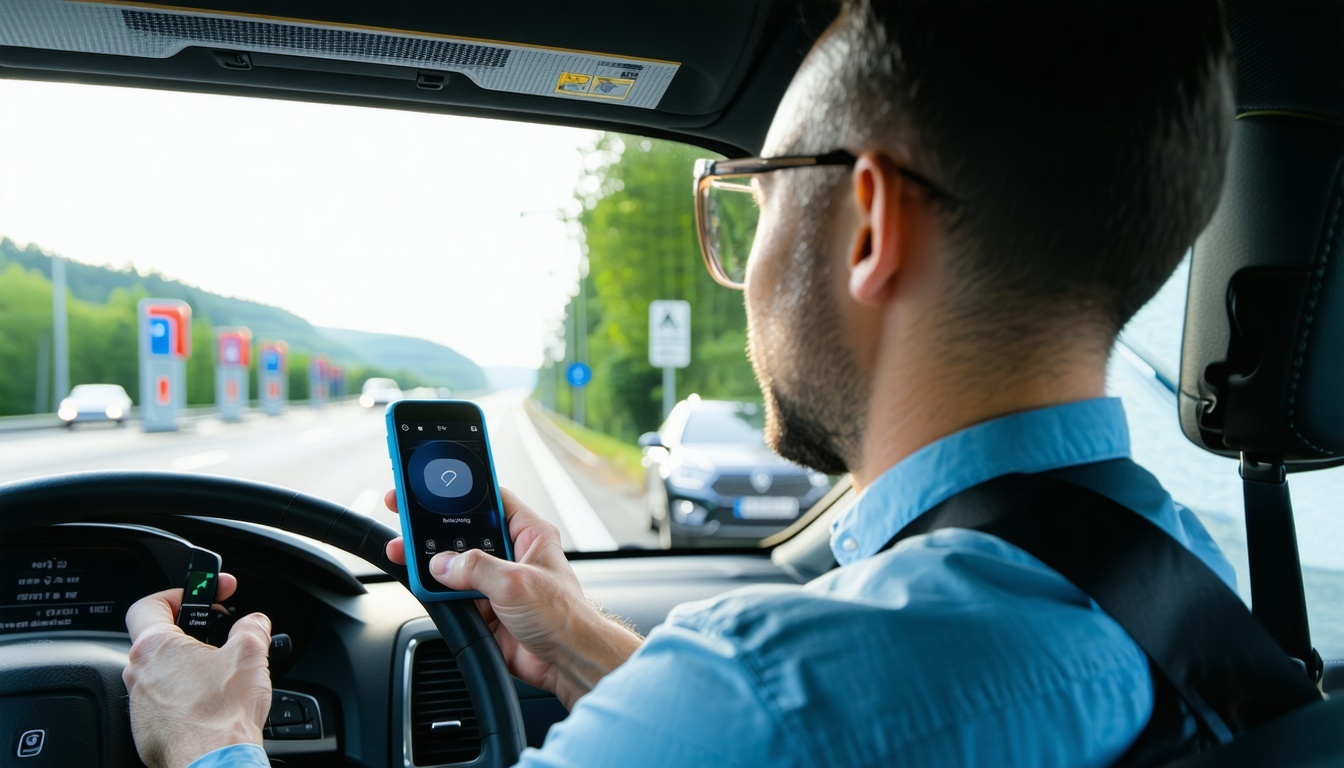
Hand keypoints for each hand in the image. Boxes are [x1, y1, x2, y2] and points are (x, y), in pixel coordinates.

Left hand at [123, 576, 272, 767]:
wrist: (214, 763)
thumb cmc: (223, 714)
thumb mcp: (250, 653)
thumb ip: (252, 626)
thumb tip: (255, 622)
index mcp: (154, 648)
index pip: (149, 604)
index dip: (178, 594)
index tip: (203, 594)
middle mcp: (138, 675)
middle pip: (159, 640)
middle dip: (192, 633)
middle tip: (219, 634)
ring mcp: (140, 707)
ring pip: (163, 674)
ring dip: (190, 667)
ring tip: (221, 673)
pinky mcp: (148, 731)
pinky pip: (164, 704)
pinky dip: (187, 698)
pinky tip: (213, 703)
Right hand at [385, 487, 641, 707]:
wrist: (567, 663)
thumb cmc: (564, 617)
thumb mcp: (517, 583)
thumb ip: (476, 568)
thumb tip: (443, 563)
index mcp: (529, 534)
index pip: (492, 499)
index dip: (462, 491)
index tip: (433, 485)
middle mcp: (511, 555)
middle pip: (465, 533)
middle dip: (435, 527)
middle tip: (405, 515)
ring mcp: (496, 582)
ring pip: (454, 565)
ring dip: (429, 561)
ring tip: (403, 550)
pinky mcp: (484, 608)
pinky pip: (451, 594)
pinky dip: (434, 590)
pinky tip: (419, 582)